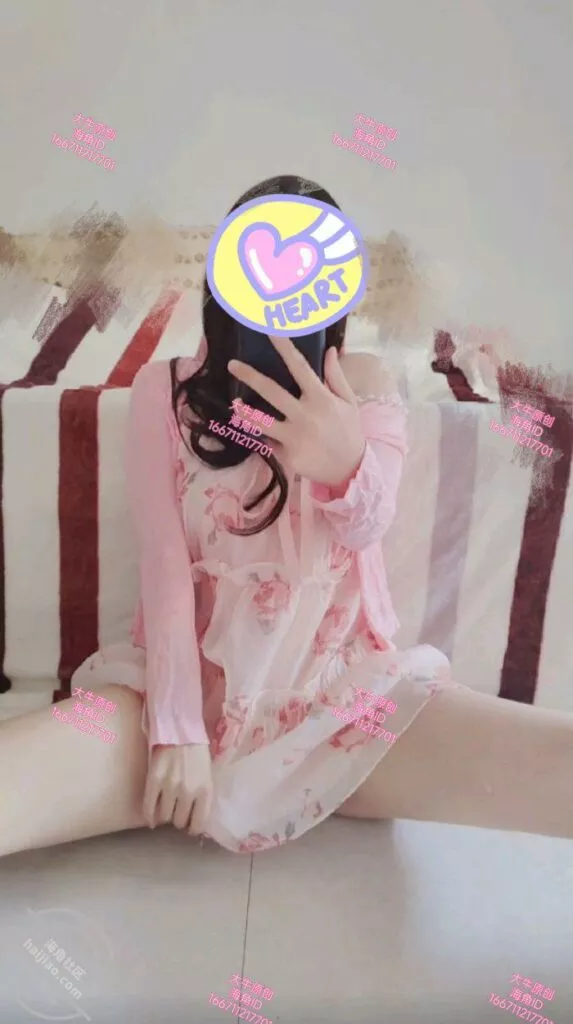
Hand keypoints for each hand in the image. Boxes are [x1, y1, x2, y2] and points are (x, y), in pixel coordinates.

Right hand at [143, 743, 212, 834]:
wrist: (181, 730)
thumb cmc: (197, 752)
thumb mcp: (208, 775)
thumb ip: (203, 796)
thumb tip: (196, 818)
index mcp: (205, 790)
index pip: (198, 824)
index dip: (193, 827)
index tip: (190, 824)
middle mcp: (188, 791)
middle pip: (179, 821)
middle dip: (179, 819)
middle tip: (177, 812)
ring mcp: (170, 786)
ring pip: (164, 817)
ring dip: (165, 816)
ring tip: (166, 808)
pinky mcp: (154, 780)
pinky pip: (148, 807)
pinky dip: (149, 816)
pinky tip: (151, 819)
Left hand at [228, 336, 365, 487]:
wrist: (350, 469)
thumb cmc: (348, 431)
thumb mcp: (348, 401)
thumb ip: (336, 375)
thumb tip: (330, 349)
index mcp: (321, 398)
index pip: (300, 367)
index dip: (284, 348)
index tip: (270, 331)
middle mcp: (305, 415)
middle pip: (271, 392)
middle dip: (249, 376)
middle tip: (232, 364)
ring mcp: (295, 437)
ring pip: (261, 422)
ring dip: (244, 412)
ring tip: (234, 404)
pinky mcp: (288, 457)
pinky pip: (270, 443)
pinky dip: (267, 439)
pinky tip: (264, 436)